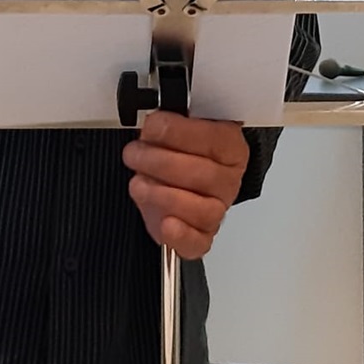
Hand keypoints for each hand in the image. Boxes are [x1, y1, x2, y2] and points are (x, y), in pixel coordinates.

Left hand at [122, 111, 248, 258]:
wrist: (176, 182)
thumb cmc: (176, 152)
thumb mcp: (175, 126)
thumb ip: (171, 122)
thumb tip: (155, 121)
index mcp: (229, 147)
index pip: (212, 139)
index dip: (178, 132)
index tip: (152, 127)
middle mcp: (227, 179)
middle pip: (202, 174)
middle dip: (160, 162)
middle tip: (134, 154)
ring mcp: (216, 209)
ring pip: (200, 209)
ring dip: (162, 195)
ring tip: (139, 183)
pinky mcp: (201, 236)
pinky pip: (198, 242)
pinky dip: (181, 235)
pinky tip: (166, 224)